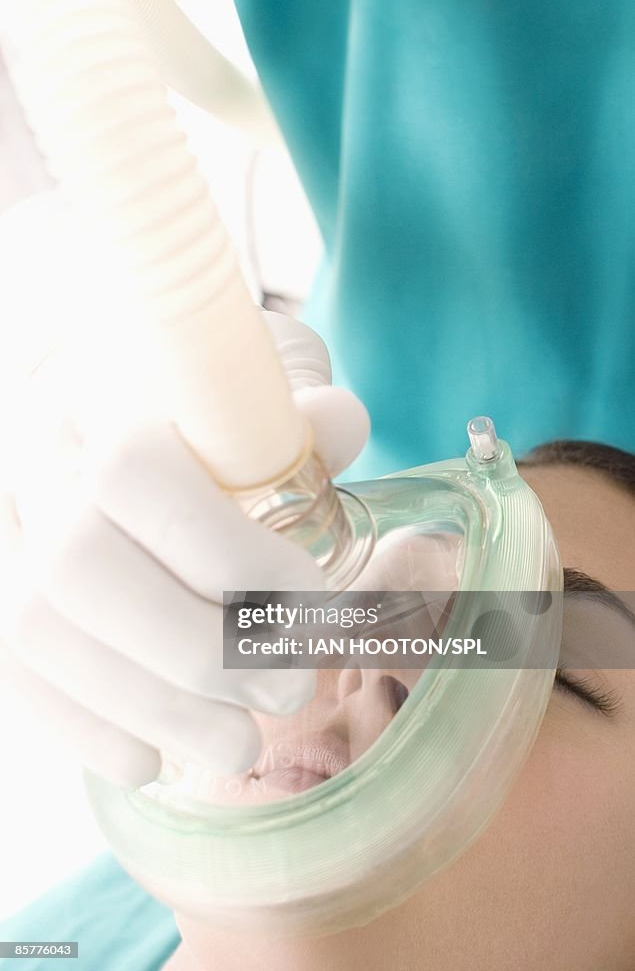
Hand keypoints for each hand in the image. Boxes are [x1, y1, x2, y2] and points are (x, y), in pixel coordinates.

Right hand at [0, 311, 368, 786]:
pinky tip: (153, 758)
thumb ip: (291, 412)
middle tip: (289, 691)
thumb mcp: (241, 388)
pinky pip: (12, 674)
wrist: (92, 411)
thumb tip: (341, 426)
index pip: (139, 475)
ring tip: (240, 746)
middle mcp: (29, 462)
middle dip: (201, 650)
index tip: (310, 601)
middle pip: (82, 568)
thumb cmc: (184, 405)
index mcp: (96, 394)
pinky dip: (85, 731)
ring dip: (152, 710)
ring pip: (40, 633)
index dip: (230, 553)